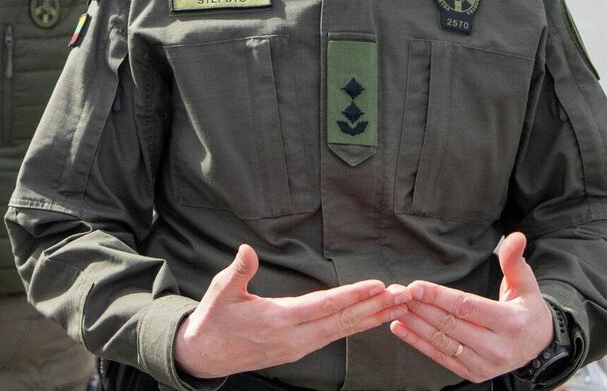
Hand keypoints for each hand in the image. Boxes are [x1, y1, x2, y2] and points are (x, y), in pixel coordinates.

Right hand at [174, 244, 411, 378]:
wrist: (205, 356)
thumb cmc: (214, 320)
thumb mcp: (220, 292)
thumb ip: (238, 271)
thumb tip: (247, 249)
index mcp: (277, 320)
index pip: (322, 306)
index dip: (351, 295)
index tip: (376, 286)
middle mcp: (293, 337)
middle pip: (341, 322)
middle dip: (374, 308)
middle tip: (402, 296)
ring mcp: (297, 347)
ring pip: (341, 331)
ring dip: (370, 318)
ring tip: (395, 306)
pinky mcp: (298, 350)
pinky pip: (333, 337)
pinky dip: (354, 326)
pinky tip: (369, 319)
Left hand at [387, 231, 554, 382]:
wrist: (540, 347)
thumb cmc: (528, 309)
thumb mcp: (526, 284)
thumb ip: (514, 261)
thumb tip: (516, 236)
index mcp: (511, 323)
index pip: (467, 307)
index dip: (438, 296)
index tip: (414, 285)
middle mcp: (498, 348)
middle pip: (450, 324)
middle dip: (421, 307)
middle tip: (397, 293)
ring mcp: (486, 365)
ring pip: (443, 343)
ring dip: (415, 325)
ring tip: (394, 308)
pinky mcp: (476, 374)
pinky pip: (442, 358)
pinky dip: (419, 344)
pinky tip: (400, 329)